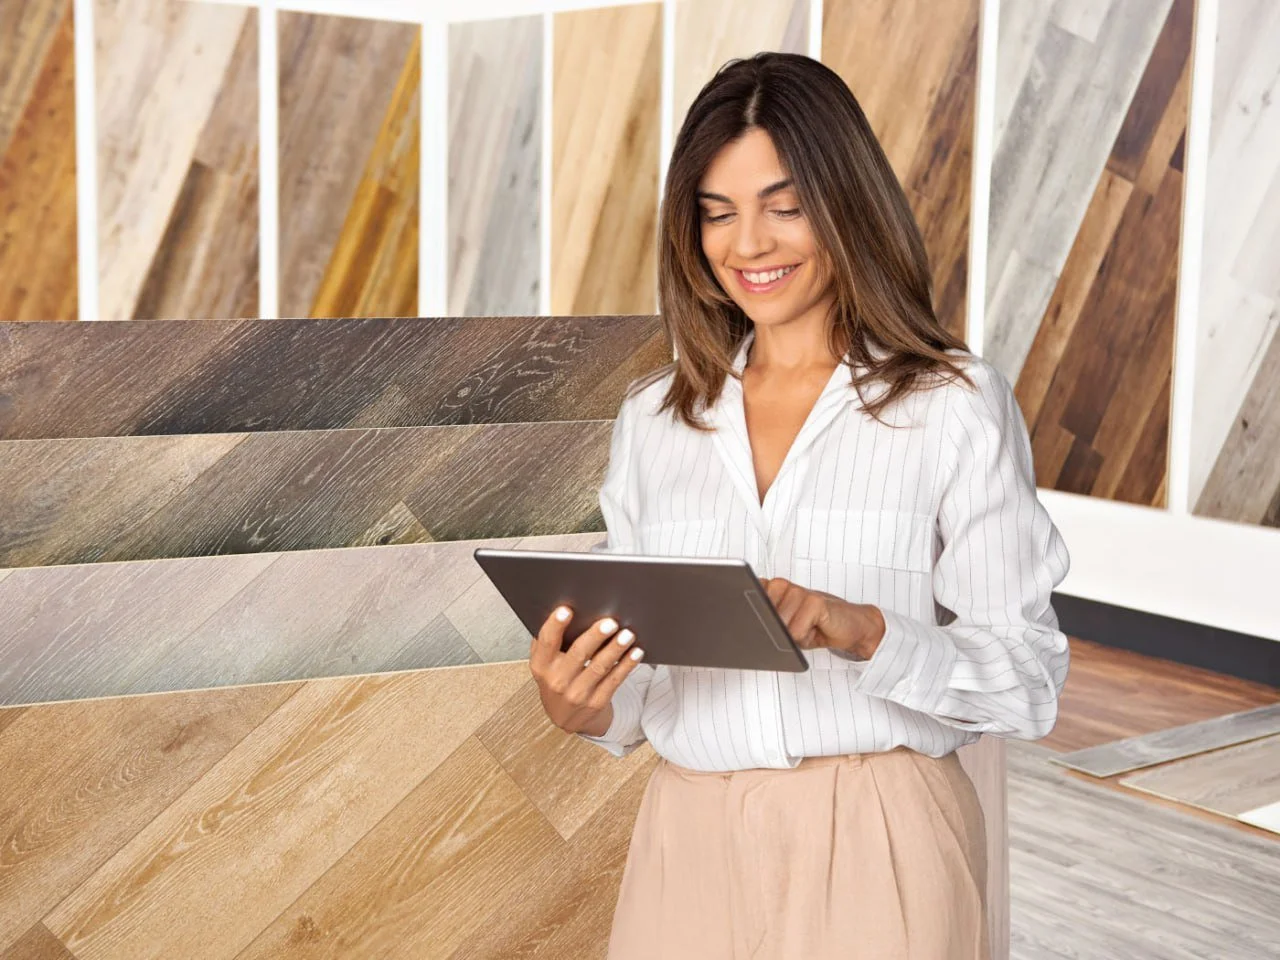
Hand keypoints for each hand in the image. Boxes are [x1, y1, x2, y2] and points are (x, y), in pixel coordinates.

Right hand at [530, 605, 644, 736]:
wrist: (565, 717)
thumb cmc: (556, 680)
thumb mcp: (545, 663)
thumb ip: (548, 641)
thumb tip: (560, 609)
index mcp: (542, 666)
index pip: (546, 642)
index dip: (555, 625)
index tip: (566, 610)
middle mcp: (558, 681)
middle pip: (578, 653)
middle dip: (595, 636)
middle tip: (610, 622)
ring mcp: (578, 693)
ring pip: (600, 667)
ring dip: (616, 649)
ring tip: (628, 634)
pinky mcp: (597, 701)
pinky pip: (614, 680)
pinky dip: (627, 665)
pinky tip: (635, 652)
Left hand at [759, 577, 885, 659]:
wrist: (850, 625)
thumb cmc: (815, 625)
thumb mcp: (784, 627)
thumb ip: (767, 622)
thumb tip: (750, 628)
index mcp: (771, 589)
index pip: (746, 599)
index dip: (750, 616)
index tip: (753, 621)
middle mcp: (782, 585)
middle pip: (762, 618)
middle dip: (776, 630)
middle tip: (794, 627)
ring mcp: (798, 591)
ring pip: (780, 627)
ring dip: (794, 635)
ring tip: (807, 627)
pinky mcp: (814, 601)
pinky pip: (796, 630)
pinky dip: (804, 636)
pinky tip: (816, 627)